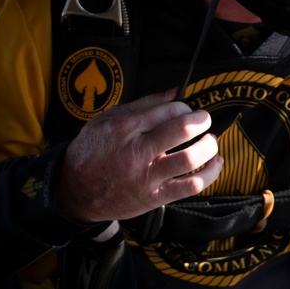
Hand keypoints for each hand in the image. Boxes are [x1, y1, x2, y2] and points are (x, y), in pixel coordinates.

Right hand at [56, 89, 223, 223]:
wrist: (73, 191)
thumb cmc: (93, 151)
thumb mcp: (109, 119)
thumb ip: (145, 104)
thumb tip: (177, 91)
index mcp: (125, 128)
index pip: (169, 110)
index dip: (185, 108)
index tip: (185, 112)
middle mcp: (137, 152)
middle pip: (182, 129)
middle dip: (202, 120)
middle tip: (204, 121)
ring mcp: (147, 177)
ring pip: (190, 159)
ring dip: (209, 146)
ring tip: (210, 141)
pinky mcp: (154, 197)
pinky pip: (190, 186)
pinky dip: (210, 174)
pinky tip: (216, 163)